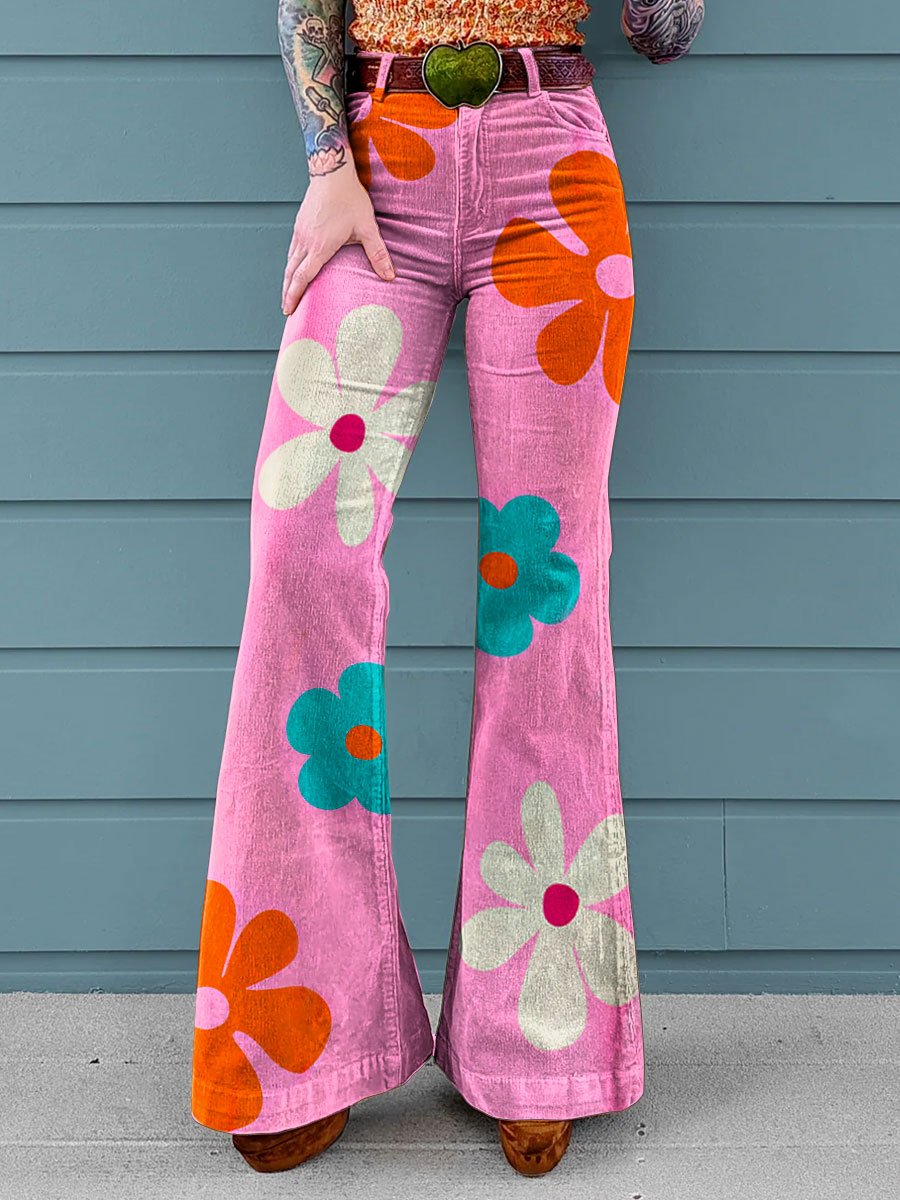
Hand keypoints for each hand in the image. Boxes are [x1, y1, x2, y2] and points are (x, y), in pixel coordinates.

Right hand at [281, 170, 395, 315]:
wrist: (331, 171)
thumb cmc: (349, 198)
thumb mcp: (367, 227)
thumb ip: (378, 253)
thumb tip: (390, 276)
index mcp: (320, 247)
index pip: (302, 277)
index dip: (294, 296)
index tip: (289, 309)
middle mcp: (305, 241)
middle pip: (291, 273)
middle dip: (287, 293)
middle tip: (286, 309)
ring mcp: (300, 231)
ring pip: (289, 261)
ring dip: (288, 279)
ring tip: (289, 292)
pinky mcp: (300, 223)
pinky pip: (292, 249)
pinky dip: (291, 263)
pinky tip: (294, 266)